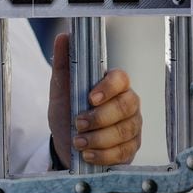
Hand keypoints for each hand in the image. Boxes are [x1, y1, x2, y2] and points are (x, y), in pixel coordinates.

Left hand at [47, 33, 141, 167]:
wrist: (66, 143)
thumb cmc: (67, 112)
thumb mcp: (60, 90)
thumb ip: (63, 65)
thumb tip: (63, 37)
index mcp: (112, 85)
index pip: (121, 78)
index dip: (109, 87)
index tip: (90, 98)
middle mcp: (127, 104)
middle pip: (126, 106)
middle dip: (100, 117)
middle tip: (78, 124)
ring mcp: (132, 126)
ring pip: (125, 131)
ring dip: (99, 139)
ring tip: (78, 142)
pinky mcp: (131, 148)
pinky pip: (124, 152)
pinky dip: (103, 155)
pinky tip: (88, 155)